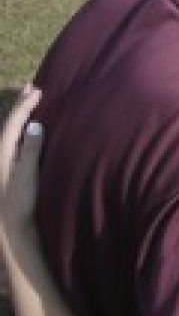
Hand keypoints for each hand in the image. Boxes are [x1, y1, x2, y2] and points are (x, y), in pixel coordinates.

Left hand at [0, 86, 42, 233]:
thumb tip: (35, 124)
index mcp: (2, 152)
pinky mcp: (6, 168)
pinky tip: (28, 130)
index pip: (13, 122)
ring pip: (9, 131)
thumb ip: (31, 150)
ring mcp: (2, 161)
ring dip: (20, 116)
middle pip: (8, 123)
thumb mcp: (27, 176)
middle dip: (19, 106)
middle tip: (31, 88)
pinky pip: (12, 139)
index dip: (25, 106)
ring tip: (28, 104)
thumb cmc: (19, 202)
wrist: (8, 227)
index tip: (37, 91)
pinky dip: (20, 129)